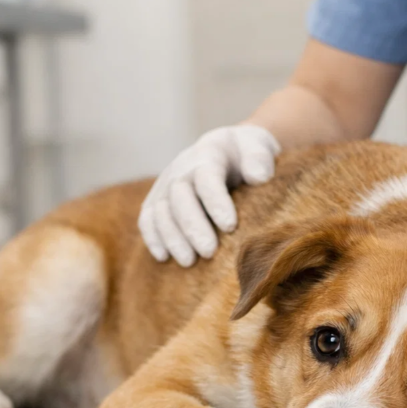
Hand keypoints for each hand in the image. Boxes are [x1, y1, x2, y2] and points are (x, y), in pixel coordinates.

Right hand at [139, 125, 279, 265]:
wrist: (226, 149)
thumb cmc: (247, 154)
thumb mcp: (259, 146)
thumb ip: (260, 158)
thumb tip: (259, 177)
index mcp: (209, 154)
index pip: (207, 176)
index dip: (215, 201)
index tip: (230, 226)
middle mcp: (182, 167)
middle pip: (179, 196)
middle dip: (192, 226)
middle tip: (209, 252)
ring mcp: (166, 183)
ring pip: (160, 210)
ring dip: (172, 237)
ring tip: (189, 261)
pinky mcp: (156, 199)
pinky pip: (147, 217)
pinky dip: (152, 237)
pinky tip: (163, 257)